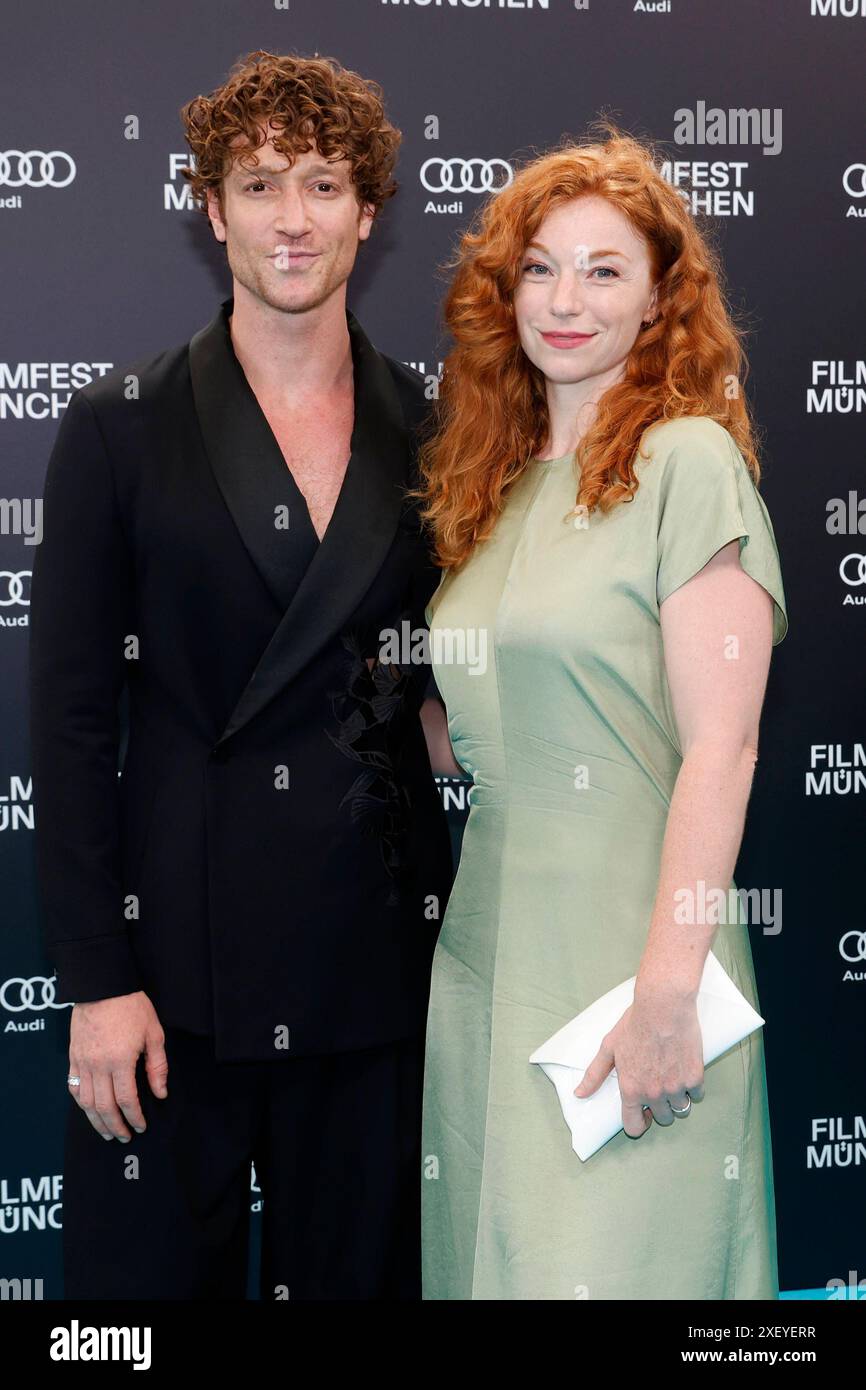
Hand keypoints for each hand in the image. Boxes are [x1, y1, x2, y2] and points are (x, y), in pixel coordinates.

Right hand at [67, 991, 167, 1140]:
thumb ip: (157, 1066)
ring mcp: (82, 1062)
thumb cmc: (131, 1006)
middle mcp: (98, 1065)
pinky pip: (74, 1087)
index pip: (127, 1100)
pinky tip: (90, 1111)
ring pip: (86, 1102)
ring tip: (107, 1132)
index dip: (134, 1117)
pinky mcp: (73, 1057)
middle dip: (116, 1126)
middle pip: (104, 1107)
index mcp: (121, 1060)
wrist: (103, 986)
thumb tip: (160, 1092)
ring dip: (96, 1121)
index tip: (141, 1126)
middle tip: (124, 1137)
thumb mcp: (154, 1033)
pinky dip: (81, 1103)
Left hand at [573, 990, 704, 1138]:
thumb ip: (594, 1074)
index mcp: (631, 1089)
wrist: (664, 1006)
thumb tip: (579, 1093)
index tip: (644, 1114)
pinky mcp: (695, 1078)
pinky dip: (693, 1086)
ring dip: (678, 1098)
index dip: (639, 1124)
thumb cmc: (636, 1023)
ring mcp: (676, 1087)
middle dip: (661, 1108)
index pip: (634, 1127)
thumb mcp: (609, 1047)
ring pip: (681, 1109)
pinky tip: (685, 1070)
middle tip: (659, 1086)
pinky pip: (697, 1094)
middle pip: (663, 1119)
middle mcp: (654, 1093)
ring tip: (673, 1077)